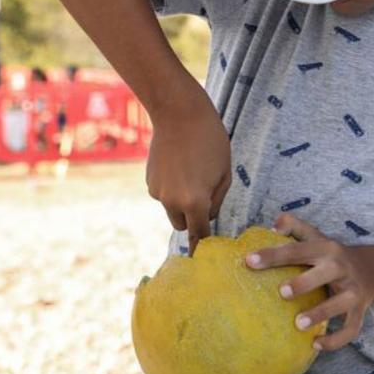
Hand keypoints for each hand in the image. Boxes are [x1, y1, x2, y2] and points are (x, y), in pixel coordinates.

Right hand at [145, 93, 230, 254]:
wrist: (179, 114)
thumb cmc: (211, 141)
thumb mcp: (224, 173)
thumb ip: (216, 200)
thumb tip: (206, 217)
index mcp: (195, 202)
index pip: (200, 234)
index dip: (203, 245)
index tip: (202, 259)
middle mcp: (172, 202)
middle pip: (183, 224)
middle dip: (193, 218)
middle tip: (205, 196)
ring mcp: (157, 192)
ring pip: (172, 209)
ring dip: (182, 202)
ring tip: (193, 173)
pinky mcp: (149, 181)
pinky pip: (163, 194)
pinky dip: (171, 188)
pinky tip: (179, 165)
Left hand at [245, 214, 373, 351]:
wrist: (372, 270)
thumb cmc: (331, 256)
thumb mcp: (316, 236)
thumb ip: (294, 226)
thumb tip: (272, 227)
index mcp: (326, 249)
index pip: (298, 250)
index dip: (273, 255)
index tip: (249, 261)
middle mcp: (341, 268)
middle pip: (326, 272)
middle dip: (305, 282)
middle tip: (282, 292)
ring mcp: (352, 290)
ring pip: (340, 303)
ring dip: (321, 313)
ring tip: (298, 324)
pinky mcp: (359, 310)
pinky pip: (351, 328)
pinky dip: (336, 340)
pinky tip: (316, 345)